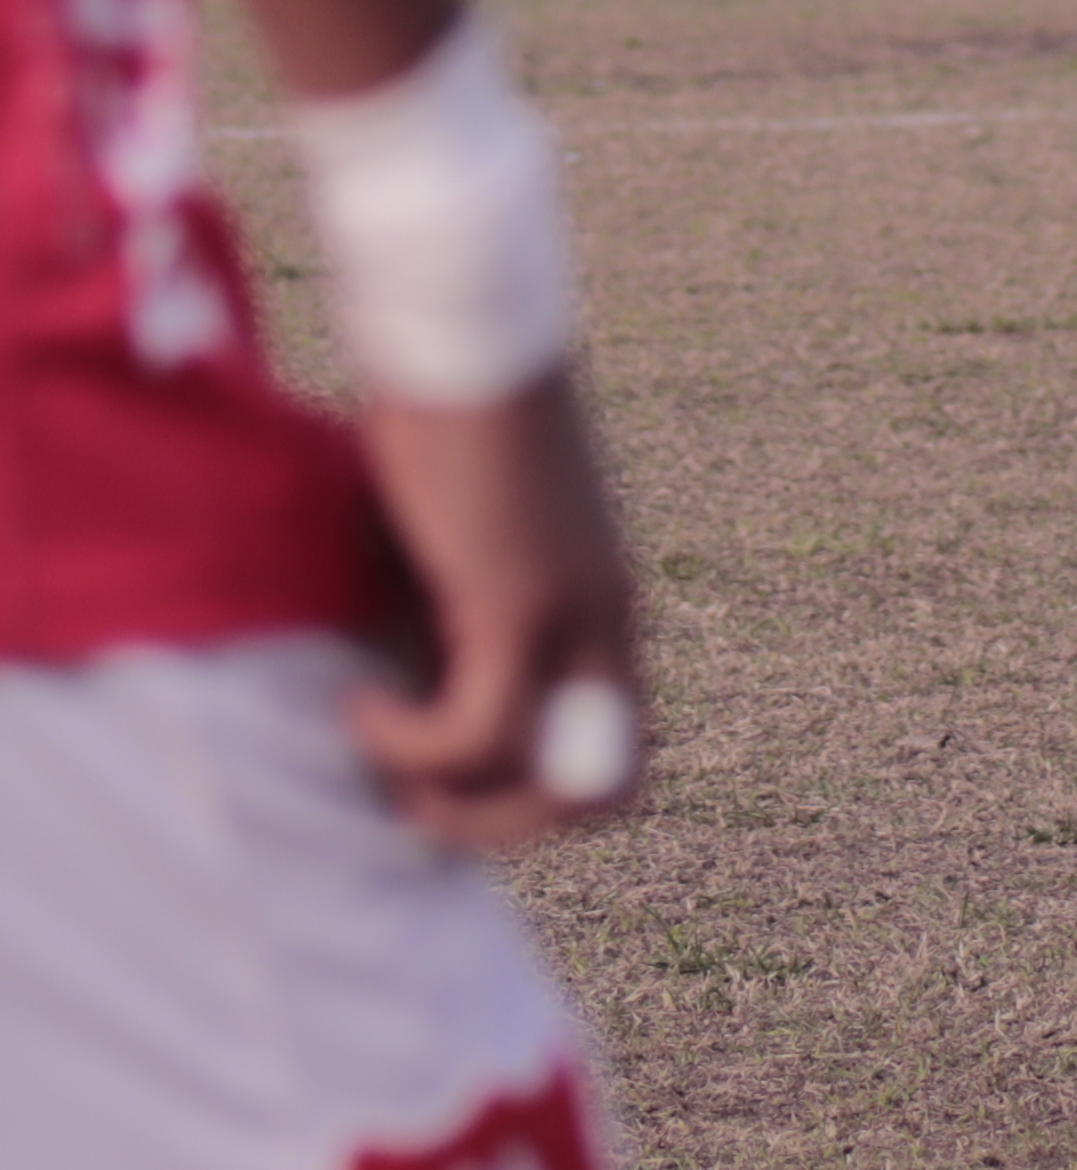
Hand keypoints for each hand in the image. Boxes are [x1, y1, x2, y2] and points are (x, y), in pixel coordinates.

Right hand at [346, 372, 644, 851]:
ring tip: (380, 759)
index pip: (625, 757)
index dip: (545, 799)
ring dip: (454, 804)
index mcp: (606, 612)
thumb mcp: (460, 551)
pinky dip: (410, 746)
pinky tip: (359, 706)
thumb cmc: (447, 429)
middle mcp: (608, 621)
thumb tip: (408, 698)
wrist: (458, 340)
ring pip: (552, 781)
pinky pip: (478, 730)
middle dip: (509, 829)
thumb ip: (457, 623)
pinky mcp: (515, 596)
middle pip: (611, 793)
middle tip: (418, 797)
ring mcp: (572, 612)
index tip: (457, 775)